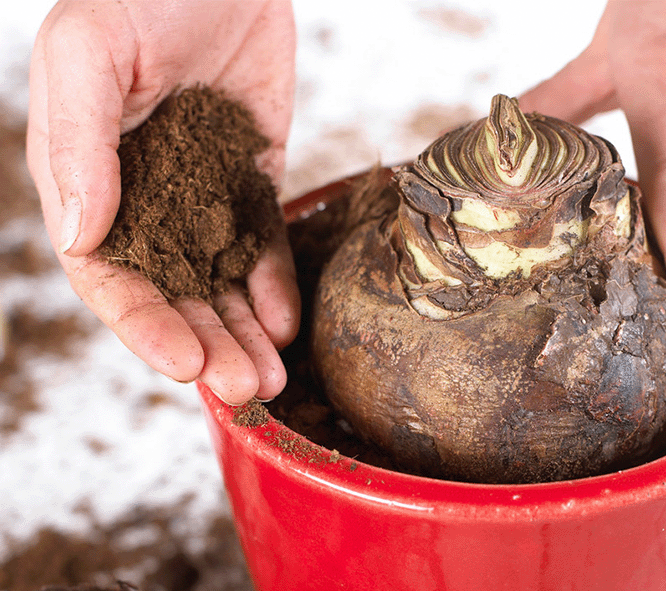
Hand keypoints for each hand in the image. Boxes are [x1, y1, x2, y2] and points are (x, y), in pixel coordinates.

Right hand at [27, 0, 298, 403]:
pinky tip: (287, 320)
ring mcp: (200, 195)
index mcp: (90, 185)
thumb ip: (79, 146)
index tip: (186, 366)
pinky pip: (261, 242)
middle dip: (209, 347)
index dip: (145, 328)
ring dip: (244, 333)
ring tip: (272, 378)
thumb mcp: (88, 56)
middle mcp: (144, 202)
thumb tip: (84, 238)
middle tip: (248, 389)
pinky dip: (273, 283)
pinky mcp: (249, 178)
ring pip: (220, 281)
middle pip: (174, 296)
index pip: (111, 279)